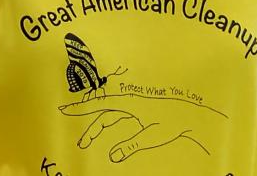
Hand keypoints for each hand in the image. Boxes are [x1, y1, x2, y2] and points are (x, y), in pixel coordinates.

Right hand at [59, 93, 226, 162]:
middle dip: (84, 119)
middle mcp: (129, 99)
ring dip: (96, 125)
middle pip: (100, 108)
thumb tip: (111, 157)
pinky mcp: (140, 107)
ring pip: (108, 112)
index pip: (99, 103)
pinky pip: (118, 112)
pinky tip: (103, 129)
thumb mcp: (151, 136)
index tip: (63, 108)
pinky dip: (108, 120)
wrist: (193, 114)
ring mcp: (134, 103)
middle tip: (69, 126)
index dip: (80, 107)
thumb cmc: (173, 122)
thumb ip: (130, 145)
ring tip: (85, 141)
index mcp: (129, 101)